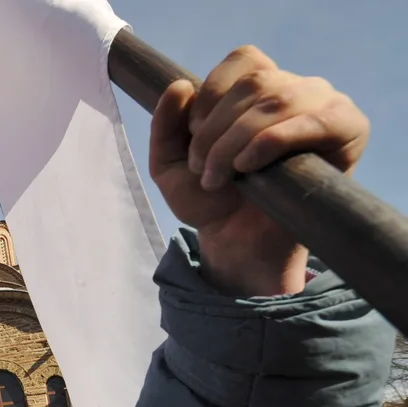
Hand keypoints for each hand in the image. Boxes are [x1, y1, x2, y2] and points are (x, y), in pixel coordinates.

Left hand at [149, 46, 368, 295]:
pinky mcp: (347, 132)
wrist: (236, 241)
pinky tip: (249, 165)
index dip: (211, 95)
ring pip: (279, 99)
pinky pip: (318, 119)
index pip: (243, 60)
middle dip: (217, 129)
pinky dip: (273, 140)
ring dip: (237, 140)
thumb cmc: (209, 199)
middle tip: (203, 169)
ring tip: (221, 175)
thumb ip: (164, 125)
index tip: (193, 135)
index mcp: (259, 86)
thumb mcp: (170, 164)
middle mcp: (295, 89)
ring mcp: (324, 107)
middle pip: (256, 83)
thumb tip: (180, 85)